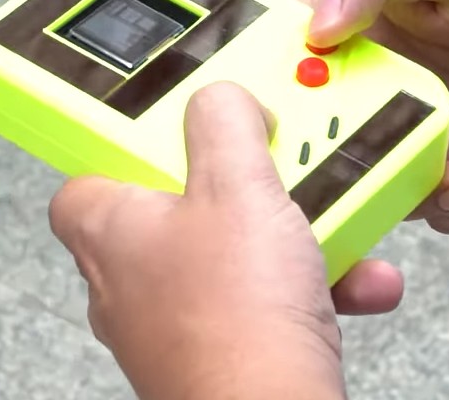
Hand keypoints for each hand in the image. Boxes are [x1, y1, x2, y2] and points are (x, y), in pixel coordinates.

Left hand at [48, 82, 400, 398]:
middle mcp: (131, 280)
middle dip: (248, 187)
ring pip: (235, 255)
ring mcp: (174, 322)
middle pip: (183, 207)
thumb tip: (219, 97)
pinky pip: (268, 300)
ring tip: (331, 224)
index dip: (136, 143)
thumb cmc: (234, 319)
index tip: (182, 122)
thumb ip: (224, 122)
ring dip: (296, 236)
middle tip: (279, 168)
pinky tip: (355, 277)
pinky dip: (315, 285)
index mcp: (110, 229)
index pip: (93, 171)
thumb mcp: (237, 184)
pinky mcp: (222, 352)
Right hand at [295, 0, 448, 232]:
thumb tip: (313, 28)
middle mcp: (389, 80)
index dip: (273, 97)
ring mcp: (434, 130)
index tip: (275, 125)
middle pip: (325, 140)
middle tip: (370, 172)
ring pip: (382, 187)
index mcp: (366, 22)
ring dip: (417, 193)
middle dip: (338, 167)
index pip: (290, 62)